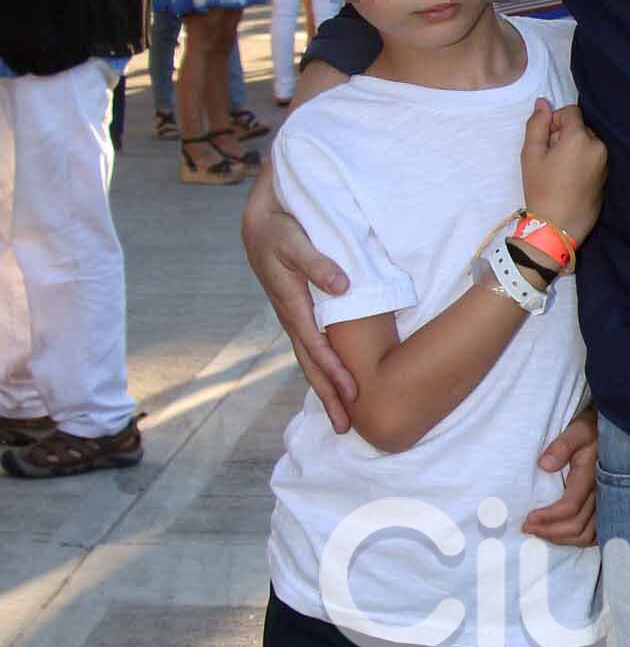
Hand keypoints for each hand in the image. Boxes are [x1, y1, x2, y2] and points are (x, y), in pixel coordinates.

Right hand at [241, 163, 358, 430]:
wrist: (260, 218)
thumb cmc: (279, 226)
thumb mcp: (294, 239)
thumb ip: (317, 262)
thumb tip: (343, 287)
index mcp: (291, 304)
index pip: (317, 347)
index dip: (335, 372)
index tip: (353, 396)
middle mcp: (291, 316)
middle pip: (311, 363)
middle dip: (328, 395)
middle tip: (345, 428)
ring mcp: (294, 315)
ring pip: (310, 358)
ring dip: (324, 387)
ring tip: (341, 416)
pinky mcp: (299, 310)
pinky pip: (311, 346)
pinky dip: (322, 367)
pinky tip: (334, 382)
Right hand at [520, 98, 608, 244]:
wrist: (558, 227)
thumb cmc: (541, 189)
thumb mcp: (531, 154)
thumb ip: (537, 124)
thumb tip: (543, 103)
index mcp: (580, 137)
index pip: (570, 112)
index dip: (554, 121)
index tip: (545, 141)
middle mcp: (598, 146)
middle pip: (579, 127)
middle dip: (563, 136)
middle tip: (548, 158)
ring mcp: (605, 163)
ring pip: (586, 143)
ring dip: (572, 149)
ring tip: (558, 171)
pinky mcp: (606, 177)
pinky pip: (592, 159)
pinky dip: (581, 162)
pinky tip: (568, 181)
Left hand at [523, 408, 598, 547]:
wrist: (620, 431)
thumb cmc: (593, 429)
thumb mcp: (578, 430)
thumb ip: (562, 445)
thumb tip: (544, 464)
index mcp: (593, 476)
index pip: (570, 506)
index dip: (548, 517)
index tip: (528, 519)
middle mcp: (604, 494)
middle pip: (578, 527)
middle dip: (550, 532)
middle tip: (528, 528)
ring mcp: (609, 504)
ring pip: (588, 535)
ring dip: (562, 539)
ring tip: (541, 532)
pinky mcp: (611, 508)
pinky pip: (597, 534)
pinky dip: (577, 539)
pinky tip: (561, 534)